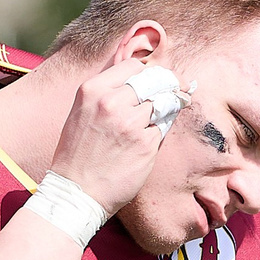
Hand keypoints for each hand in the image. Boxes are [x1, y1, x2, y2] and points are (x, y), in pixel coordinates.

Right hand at [46, 59, 169, 214]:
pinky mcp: (145, 144)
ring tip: (159, 119)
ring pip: (163, 104)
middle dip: (171, 84)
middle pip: (154, 81)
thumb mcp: (83, 112)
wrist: (77, 192)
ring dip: (166, 110)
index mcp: (93, 90)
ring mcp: (130, 123)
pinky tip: (147, 143)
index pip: (133, 67)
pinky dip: (160, 132)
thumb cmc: (78, 154)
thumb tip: (140, 78)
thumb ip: (107, 93)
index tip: (160, 78)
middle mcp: (112, 102)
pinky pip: (163, 128)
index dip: (150, 72)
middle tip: (182, 89)